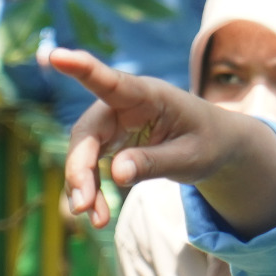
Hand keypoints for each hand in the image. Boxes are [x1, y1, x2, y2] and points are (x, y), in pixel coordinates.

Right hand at [49, 47, 275, 232]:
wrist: (217, 145)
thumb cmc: (209, 142)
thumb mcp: (191, 157)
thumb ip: (155, 162)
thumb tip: (116, 174)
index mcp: (149, 95)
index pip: (112, 82)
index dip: (83, 69)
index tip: (57, 56)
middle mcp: (125, 105)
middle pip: (88, 131)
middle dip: (79, 168)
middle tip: (82, 205)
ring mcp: (115, 123)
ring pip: (84, 152)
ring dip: (83, 185)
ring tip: (95, 219)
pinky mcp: (112, 142)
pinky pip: (91, 166)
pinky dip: (92, 190)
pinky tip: (98, 215)